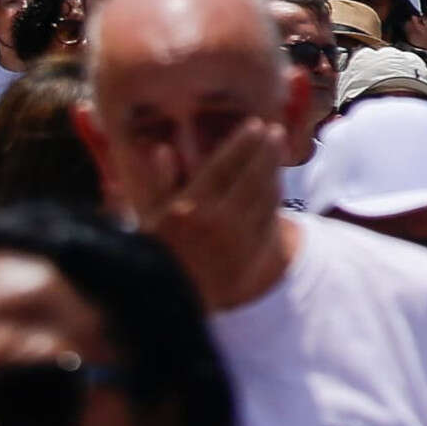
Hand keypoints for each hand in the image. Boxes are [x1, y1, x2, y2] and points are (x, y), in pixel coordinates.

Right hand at [132, 119, 286, 311]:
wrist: (170, 301)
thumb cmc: (155, 253)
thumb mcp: (149, 219)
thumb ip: (158, 183)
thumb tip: (162, 148)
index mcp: (187, 210)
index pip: (221, 167)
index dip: (240, 144)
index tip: (254, 124)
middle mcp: (215, 222)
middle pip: (250, 177)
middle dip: (264, 150)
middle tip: (274, 130)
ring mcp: (236, 239)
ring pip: (264, 195)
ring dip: (273, 169)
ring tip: (277, 148)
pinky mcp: (250, 254)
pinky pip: (269, 217)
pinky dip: (274, 195)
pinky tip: (275, 180)